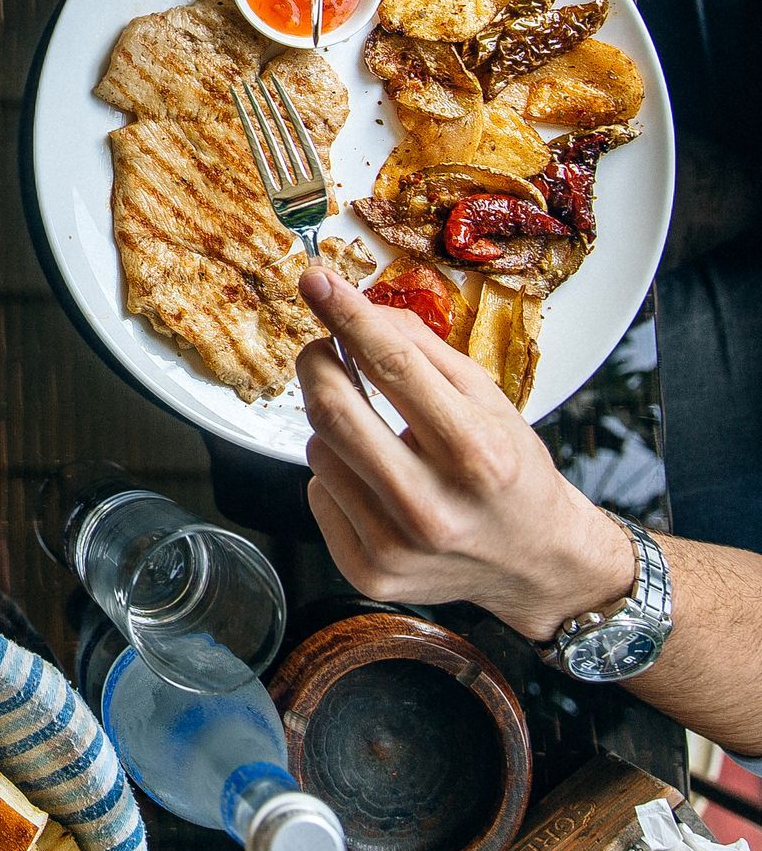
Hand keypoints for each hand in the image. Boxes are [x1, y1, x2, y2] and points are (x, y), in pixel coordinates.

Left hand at [296, 268, 633, 642]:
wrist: (536, 562)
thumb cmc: (512, 473)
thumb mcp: (491, 401)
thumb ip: (425, 351)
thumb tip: (358, 310)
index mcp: (475, 452)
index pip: (392, 365)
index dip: (346, 315)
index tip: (315, 280)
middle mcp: (433, 505)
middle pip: (333, 411)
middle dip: (318, 364)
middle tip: (325, 350)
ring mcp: (396, 545)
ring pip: (318, 450)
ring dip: (334, 427)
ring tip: (377, 434)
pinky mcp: (368, 570)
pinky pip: (319, 494)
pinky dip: (338, 475)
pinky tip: (377, 483)